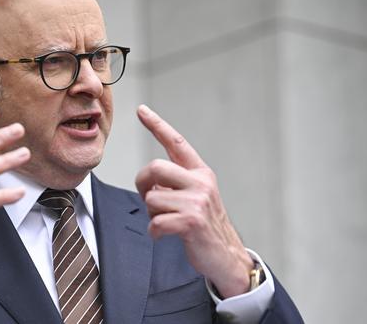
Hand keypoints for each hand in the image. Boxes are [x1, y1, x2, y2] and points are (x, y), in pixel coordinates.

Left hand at [135, 105, 253, 297]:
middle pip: (154, 168)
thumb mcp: (195, 196)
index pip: (176, 142)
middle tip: (148, 199)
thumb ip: (175, 182)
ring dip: (151, 214)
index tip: (141, 110)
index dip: (157, 125)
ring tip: (167, 222)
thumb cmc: (204, 225)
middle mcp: (201, 182)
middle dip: (142, 185)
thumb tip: (149, 180)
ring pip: (151, 199)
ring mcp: (197, 201)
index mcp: (200, 172)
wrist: (226, 256)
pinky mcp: (191, 221)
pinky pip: (155, 222)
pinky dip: (154, 232)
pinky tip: (165, 235)